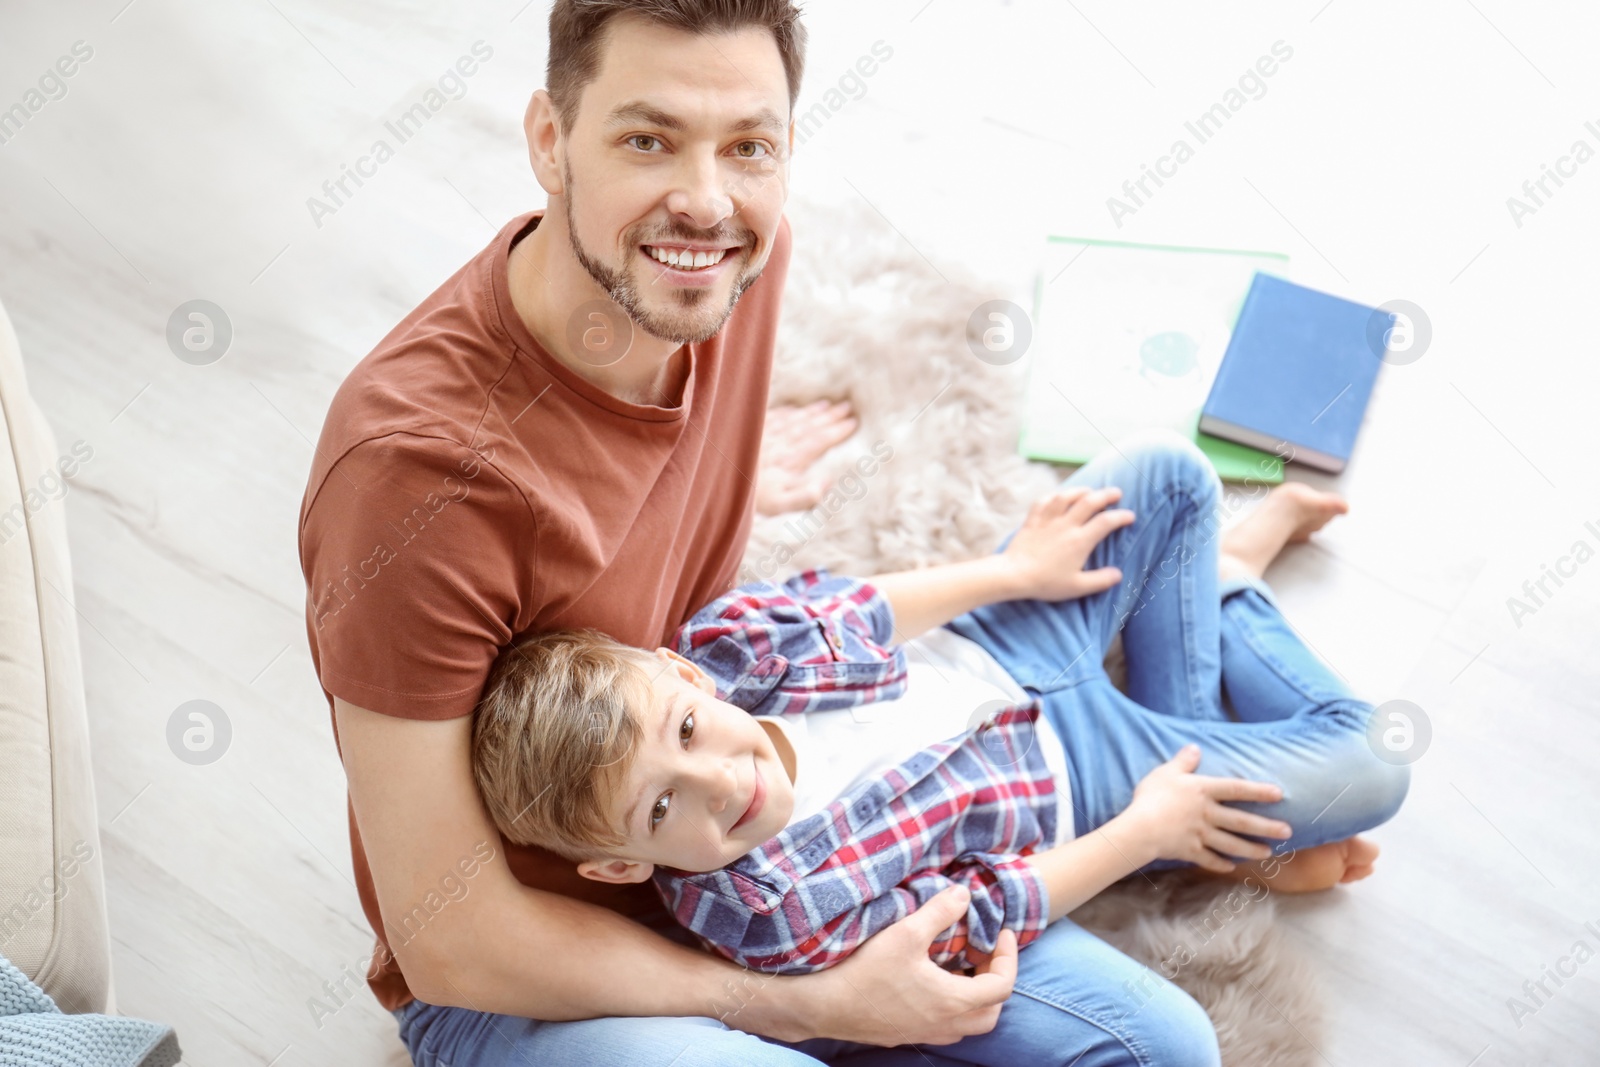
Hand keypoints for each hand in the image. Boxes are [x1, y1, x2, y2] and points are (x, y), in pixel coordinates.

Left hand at [755, 400, 858, 514]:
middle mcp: (780, 443)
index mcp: (791, 459)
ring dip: (812, 413)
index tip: (853, 423)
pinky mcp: (748, 431)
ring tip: (828, 406)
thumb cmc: (749, 496)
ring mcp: (765, 435)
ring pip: (794, 420)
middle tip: (847, 409)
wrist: (713, 478)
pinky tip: (794, 409)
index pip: (820, 441)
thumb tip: (828, 481)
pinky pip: (773, 417)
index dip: (838, 431)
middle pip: (810, 426)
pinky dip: (787, 413)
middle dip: (830, 418)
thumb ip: (806, 495)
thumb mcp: (781, 504)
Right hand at [801, 885, 1015, 1044]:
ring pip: (968, 1024)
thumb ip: (940, 911)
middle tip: (982, 953)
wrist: (824, 1005)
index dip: (1008, 957)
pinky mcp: (906, 1034)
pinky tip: (930, 982)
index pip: (1002, 986)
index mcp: (952, 1001)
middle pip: (991, 1012)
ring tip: (958, 966)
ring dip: (973, 997)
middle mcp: (945, 1024)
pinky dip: (950, 1006)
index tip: (1001, 934)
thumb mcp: (906, 932)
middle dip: (995, 981)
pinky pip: (944, 1027)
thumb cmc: (865, 971)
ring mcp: (925, 1034)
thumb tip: (965, 894)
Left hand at [998, 486, 1135, 600]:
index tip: (1130, 516)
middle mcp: (1066, 525)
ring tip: (1090, 491)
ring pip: (1067, 496)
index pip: (1106, 522)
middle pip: (1090, 501)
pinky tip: (1059, 496)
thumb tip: (1118, 574)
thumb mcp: (1077, 587)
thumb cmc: (1046, 583)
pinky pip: (1044, 500)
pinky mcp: (1032, 520)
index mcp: (1080, 541)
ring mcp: (1048, 520)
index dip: (1121, 516)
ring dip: (1081, 490)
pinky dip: (1054, 495)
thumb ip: (1100, 580)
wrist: (1013, 575)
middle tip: (1117, 493)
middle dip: (1106, 494)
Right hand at [1119, 744, 1291, 871]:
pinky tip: (1231, 867)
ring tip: (1268, 853)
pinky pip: (1209, 859)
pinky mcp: (1191, 851)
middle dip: (1266, 827)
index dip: (1258, 790)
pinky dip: (1221, 864)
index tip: (1279, 794)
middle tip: (1287, 832)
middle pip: (1242, 821)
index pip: (1236, 789)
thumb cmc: (1151, 797)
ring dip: (1251, 849)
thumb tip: (1195, 747)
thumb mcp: (1166, 772)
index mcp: (1203, 791)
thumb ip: (1183, 761)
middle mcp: (1208, 814)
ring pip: (1231, 843)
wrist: (1140, 828)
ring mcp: (1201, 835)